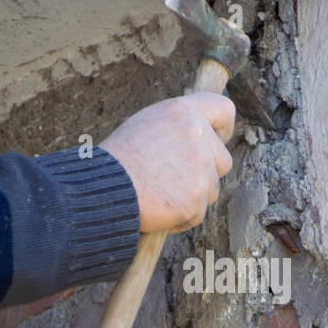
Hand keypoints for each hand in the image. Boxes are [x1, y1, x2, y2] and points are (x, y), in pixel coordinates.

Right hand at [101, 92, 235, 233]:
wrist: (104, 188)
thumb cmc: (118, 160)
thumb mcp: (146, 125)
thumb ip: (177, 127)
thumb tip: (198, 136)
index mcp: (183, 112)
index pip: (223, 109)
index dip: (223, 128)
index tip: (218, 140)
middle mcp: (197, 135)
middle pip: (222, 160)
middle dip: (206, 174)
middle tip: (176, 181)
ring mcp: (200, 167)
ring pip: (211, 189)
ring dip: (192, 197)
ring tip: (160, 194)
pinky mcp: (197, 197)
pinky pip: (197, 214)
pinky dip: (181, 218)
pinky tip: (158, 209)